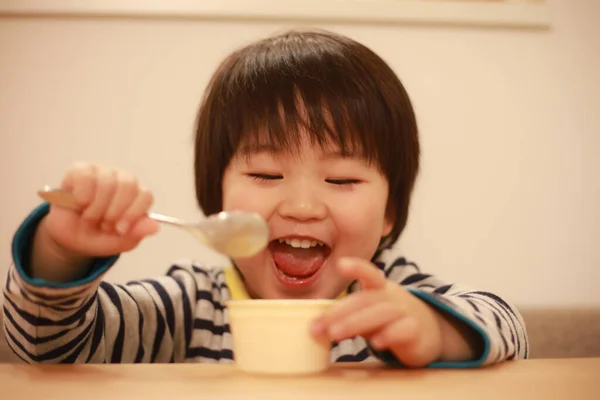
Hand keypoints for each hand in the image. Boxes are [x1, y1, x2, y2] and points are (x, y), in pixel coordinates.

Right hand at [42, 163, 158, 257]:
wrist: (67, 238)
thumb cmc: (97, 236)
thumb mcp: (117, 242)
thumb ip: (136, 234)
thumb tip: (155, 227)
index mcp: (136, 196)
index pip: (145, 195)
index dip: (133, 213)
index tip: (120, 229)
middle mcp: (122, 180)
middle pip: (128, 186)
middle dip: (114, 211)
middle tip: (103, 224)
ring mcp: (102, 172)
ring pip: (107, 183)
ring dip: (96, 208)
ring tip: (90, 218)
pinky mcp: (80, 170)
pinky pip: (86, 176)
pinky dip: (82, 195)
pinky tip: (79, 204)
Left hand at [311, 257, 443, 366]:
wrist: (427, 332)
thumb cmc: (388, 320)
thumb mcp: (367, 314)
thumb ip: (346, 317)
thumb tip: (314, 326)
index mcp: (378, 288)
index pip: (369, 273)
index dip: (357, 268)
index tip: (341, 264)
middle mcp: (391, 297)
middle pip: (366, 299)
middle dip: (340, 312)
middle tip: (318, 326)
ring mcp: (405, 313)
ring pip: (382, 313)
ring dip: (356, 323)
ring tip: (335, 334)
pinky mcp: (416, 332)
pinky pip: (404, 330)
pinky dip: (390, 335)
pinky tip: (376, 343)